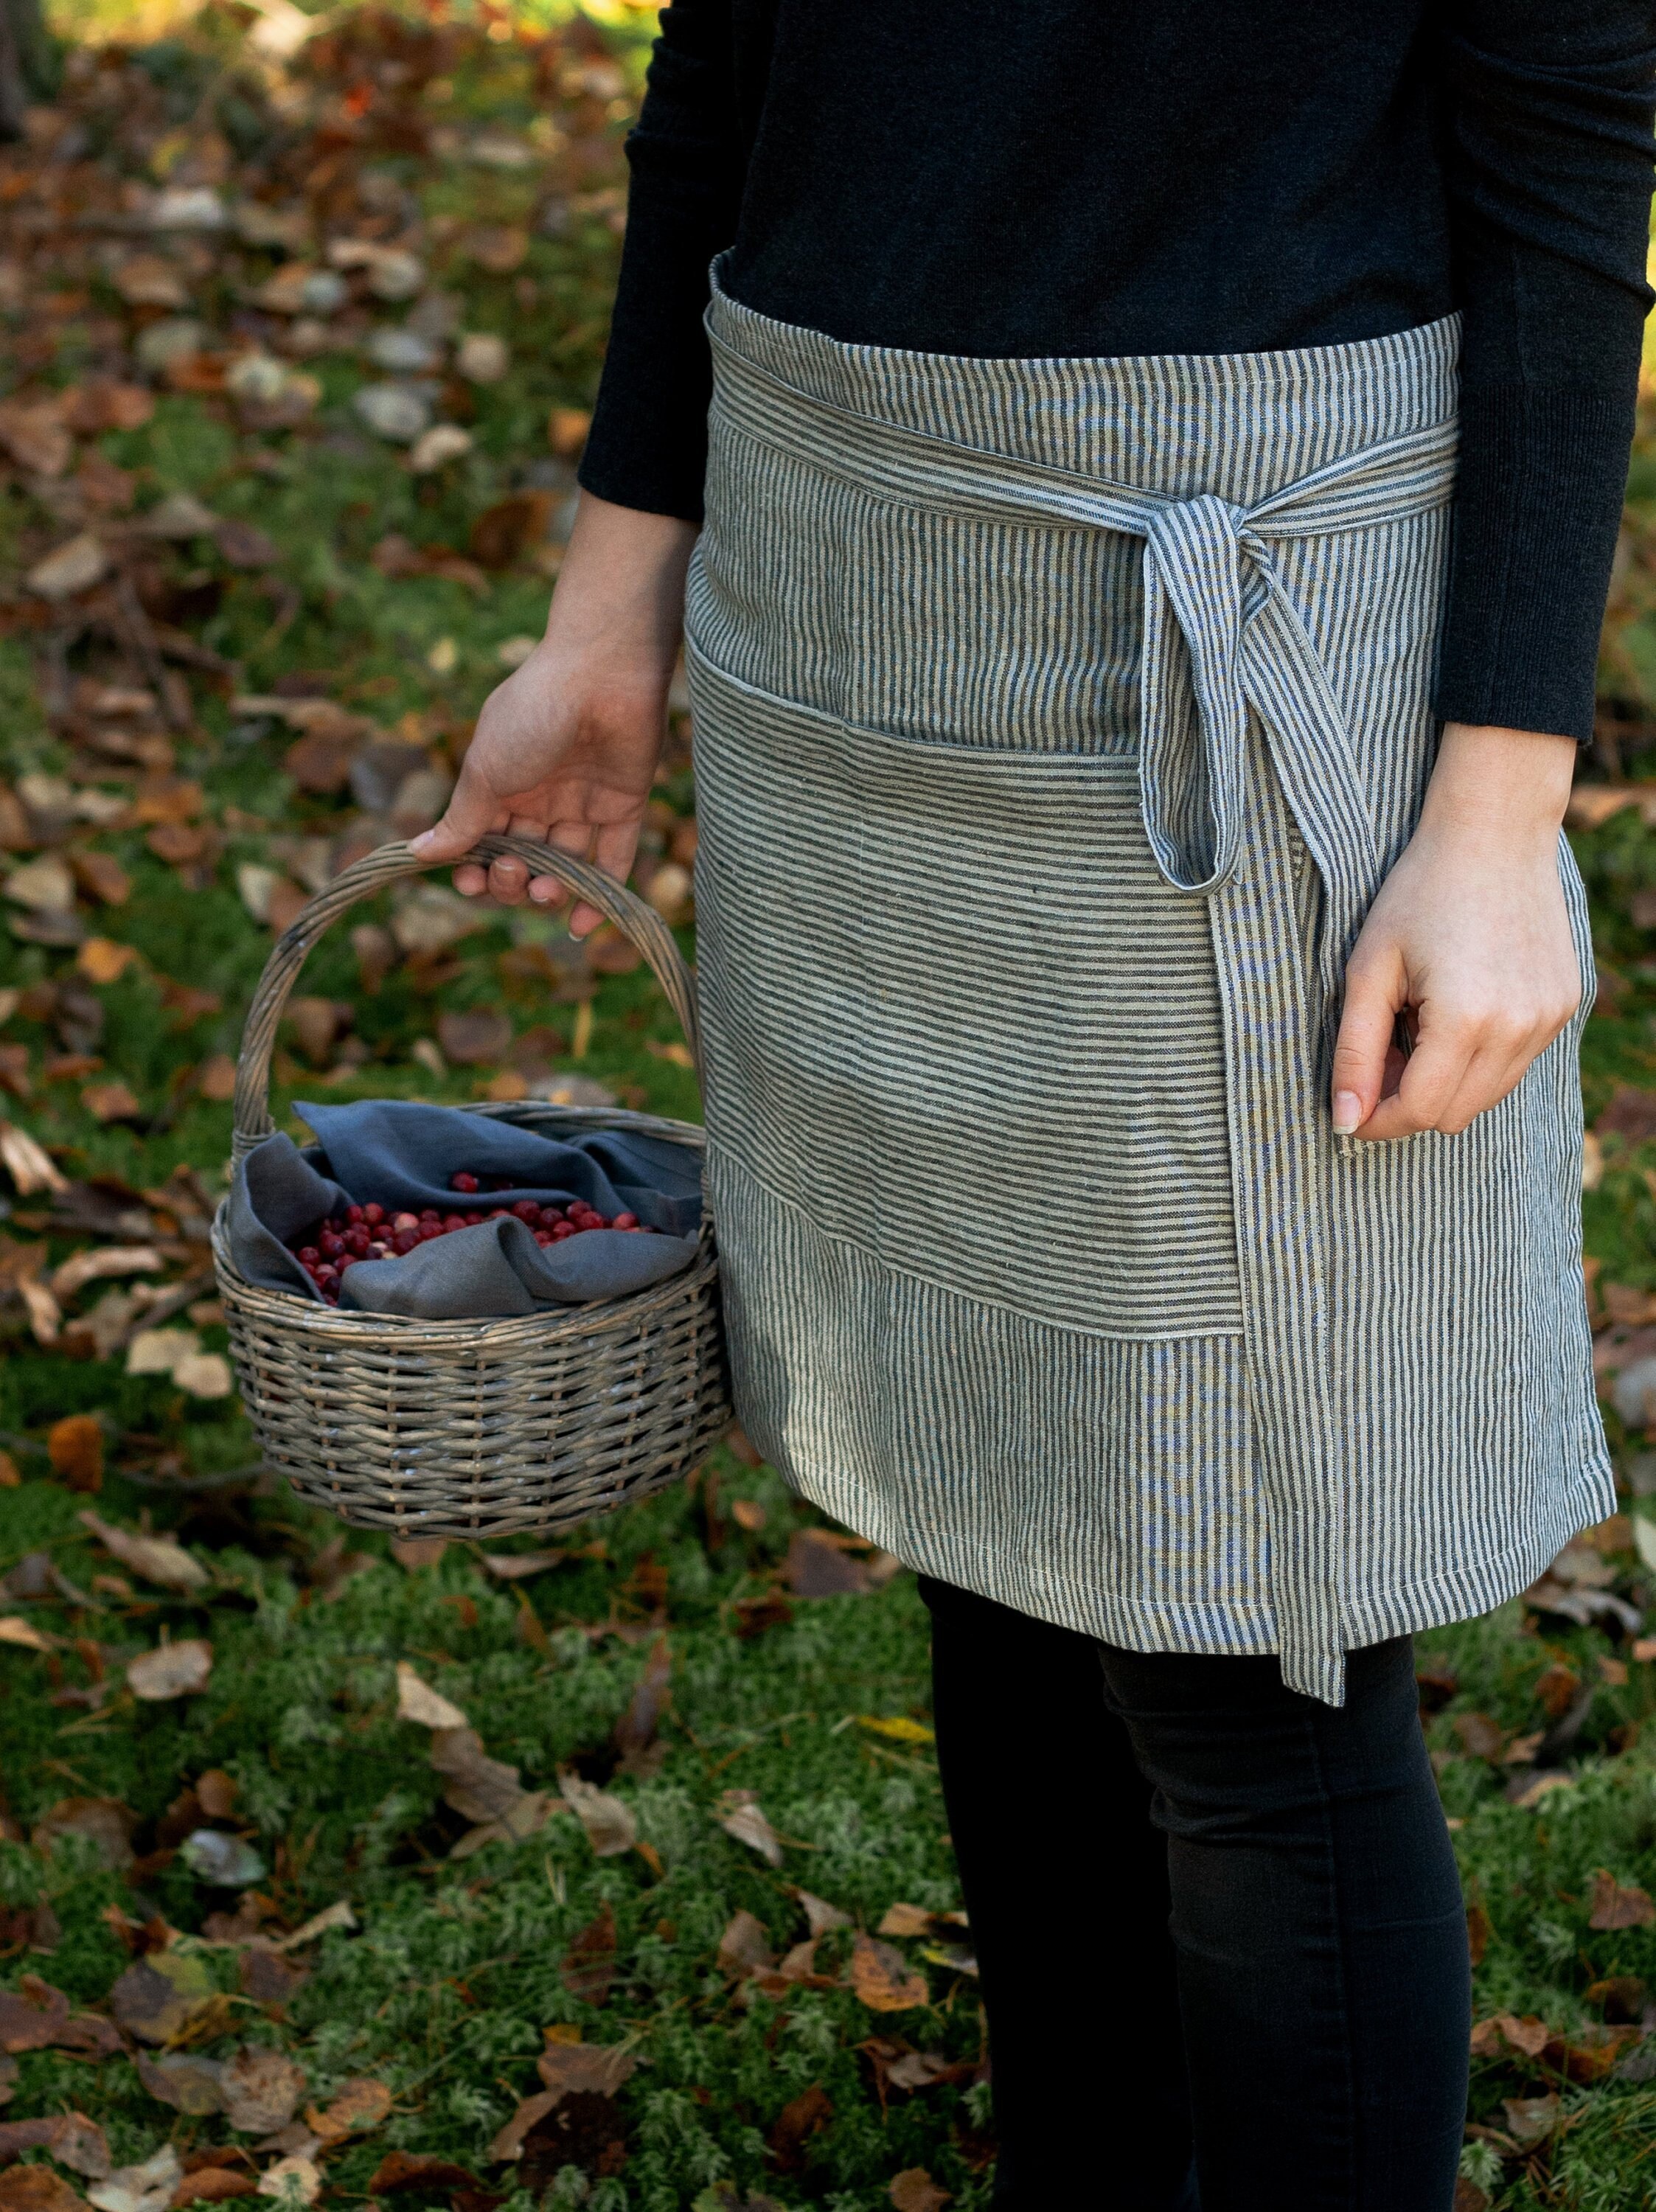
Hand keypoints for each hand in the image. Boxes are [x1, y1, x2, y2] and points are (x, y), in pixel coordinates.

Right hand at [409, 491, 696, 936]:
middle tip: (511, 870)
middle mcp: (540, 798)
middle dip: (510, 880)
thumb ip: (461, 818)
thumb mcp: (485, 770)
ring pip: (563, 866)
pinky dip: (598, 898)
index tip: (470, 881)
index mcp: (500, 784)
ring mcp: (583, 804)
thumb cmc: (532, 713)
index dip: (476, 869)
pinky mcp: (624, 808)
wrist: (600, 673)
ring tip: (543, 889)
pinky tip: (580, 926)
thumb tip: (420, 854)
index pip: (483, 842)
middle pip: (522, 859)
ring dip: (548, 891)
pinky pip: (612, 863)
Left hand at [1331, 721, 1582, 1140]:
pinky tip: (1454, 1011)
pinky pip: (1513, 1065)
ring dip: (1444, 1083)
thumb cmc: (1417, 895)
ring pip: (1486, 1097)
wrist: (1493, 835)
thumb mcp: (1368, 971)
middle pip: (1454, 1115)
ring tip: (1415, 1025)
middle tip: (1379, 1054)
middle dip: (1408, 1102)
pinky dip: (1477, 1060)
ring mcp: (1549, 1019)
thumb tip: (1346, 1123)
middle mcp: (1519, 1028)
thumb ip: (1354, 1052)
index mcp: (1467, 1019)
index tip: (1350, 1107)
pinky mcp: (1563, 1007)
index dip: (1378, 1119)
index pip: (1420, 1112)